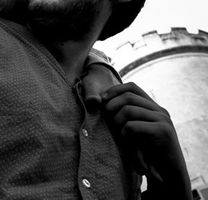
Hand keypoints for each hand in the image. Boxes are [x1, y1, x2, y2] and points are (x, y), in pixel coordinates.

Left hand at [102, 83, 190, 198]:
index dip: (114, 90)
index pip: (132, 87)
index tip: (101, 100)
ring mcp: (163, 119)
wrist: (168, 175)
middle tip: (107, 122)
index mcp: (153, 107)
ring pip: (128, 110)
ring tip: (120, 139)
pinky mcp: (163, 131)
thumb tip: (95, 100)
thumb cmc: (146, 154)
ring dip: (117, 125)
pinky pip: (132, 126)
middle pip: (128, 96)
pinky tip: (130, 148)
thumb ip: (121, 116)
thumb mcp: (132, 131)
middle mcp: (159, 110)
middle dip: (112, 106)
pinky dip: (124, 136)